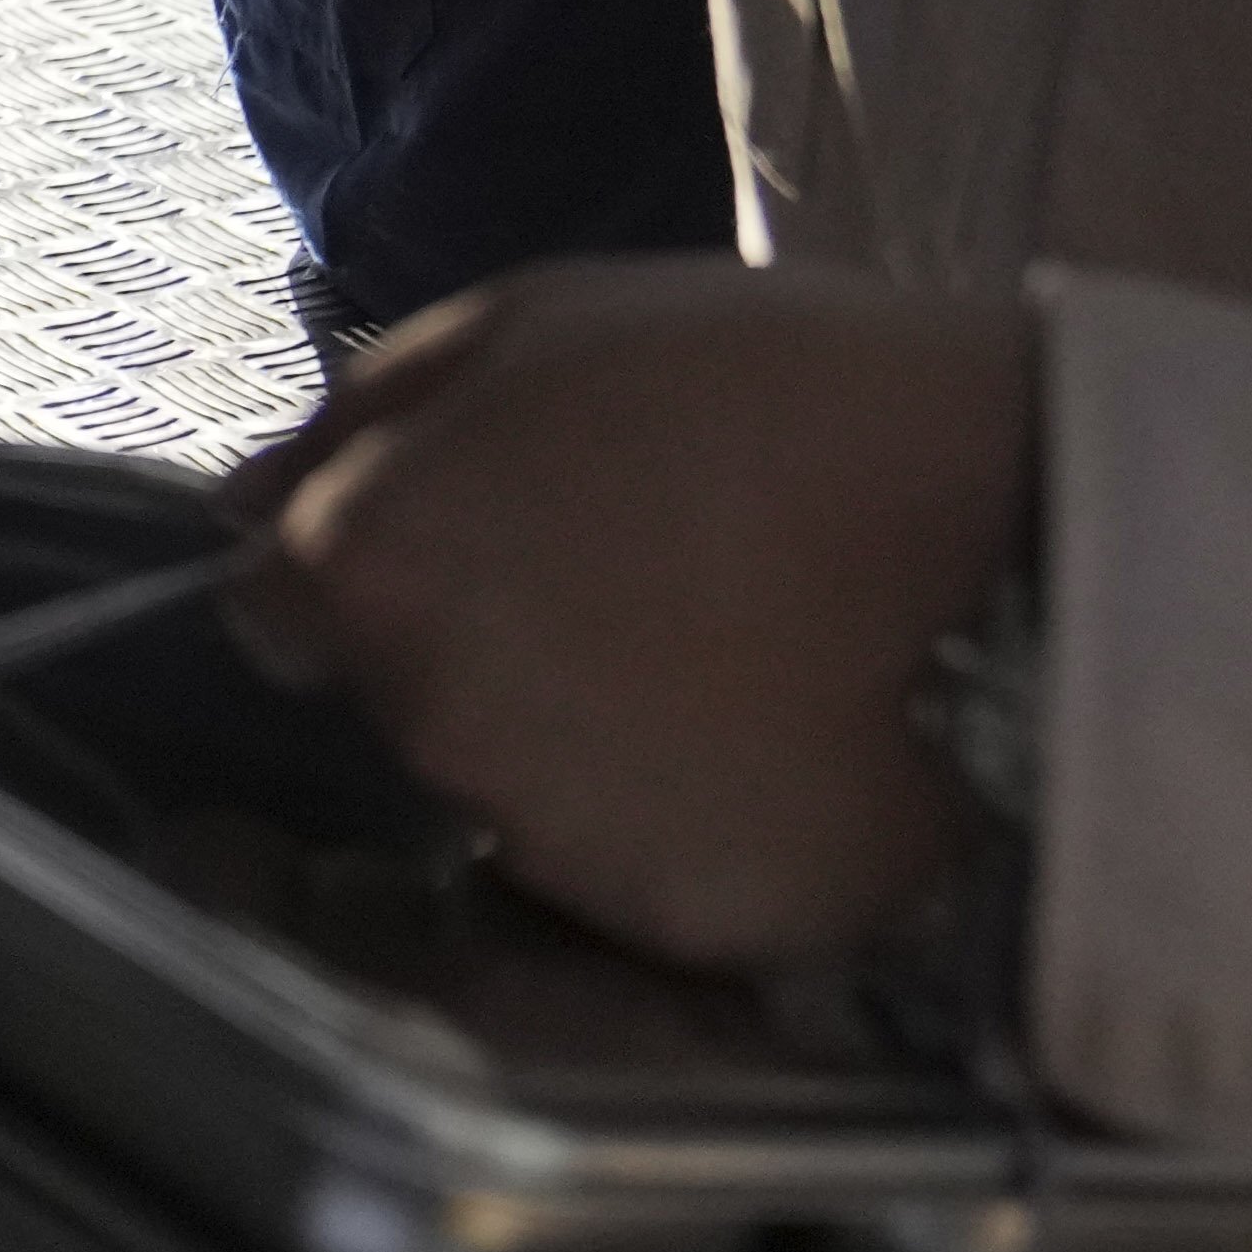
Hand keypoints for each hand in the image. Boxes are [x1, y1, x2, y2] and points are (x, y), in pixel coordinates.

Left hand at [237, 259, 1037, 972]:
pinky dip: (680, 831)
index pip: (279, 610)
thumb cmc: (767, 392)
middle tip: (619, 590)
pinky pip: (635, 881)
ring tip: (711, 663)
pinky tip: (762, 750)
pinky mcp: (664, 929)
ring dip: (579, 749)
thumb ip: (365, 414)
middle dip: (475, 655)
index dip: (368, 579)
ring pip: (515, 799)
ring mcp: (542, 836)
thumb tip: (247, 501)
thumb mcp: (536, 322)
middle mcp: (425, 716)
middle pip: (400, 703)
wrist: (1003, 530)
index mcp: (367, 562)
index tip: (465, 558)